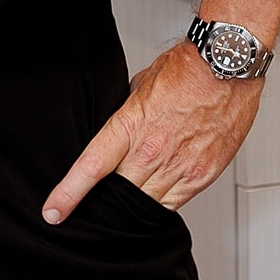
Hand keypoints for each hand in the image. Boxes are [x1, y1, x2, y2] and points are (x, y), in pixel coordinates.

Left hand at [41, 41, 261, 222]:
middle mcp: (152, 152)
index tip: (54, 210)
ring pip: (145, 205)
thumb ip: (128, 113)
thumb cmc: (186, 69)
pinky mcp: (201, 176)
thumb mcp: (141, 86)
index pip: (92, 166)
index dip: (69, 193)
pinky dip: (160, 204)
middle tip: (96, 205)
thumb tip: (120, 129)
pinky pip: (174, 204)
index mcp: (131, 126)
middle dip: (105, 202)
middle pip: (118, 194)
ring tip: (124, 202)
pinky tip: (153, 196)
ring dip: (132, 206)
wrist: (226, 68)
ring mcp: (178, 168)